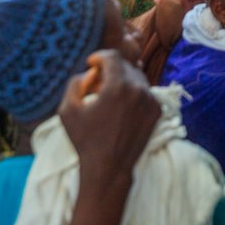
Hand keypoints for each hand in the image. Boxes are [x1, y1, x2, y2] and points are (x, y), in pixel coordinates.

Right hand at [60, 51, 159, 180]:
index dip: (99, 56)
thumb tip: (90, 72)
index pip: (112, 56)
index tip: (92, 64)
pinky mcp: (157, 110)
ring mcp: (151, 100)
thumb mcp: (67, 110)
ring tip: (108, 96)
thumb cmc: (85, 140)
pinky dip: (133, 92)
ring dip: (122, 80)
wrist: (109, 167)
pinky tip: (121, 106)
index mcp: (118, 87)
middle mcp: (139, 89)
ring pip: (137, 76)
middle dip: (110, 70)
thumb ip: (75, 83)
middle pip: (125, 65)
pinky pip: (145, 90)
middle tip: (97, 84)